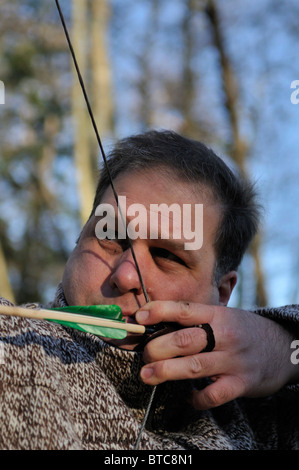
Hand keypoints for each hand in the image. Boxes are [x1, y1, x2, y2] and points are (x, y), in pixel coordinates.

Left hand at [135, 301, 297, 409]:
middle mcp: (225, 335)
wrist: (283, 348)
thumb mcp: (224, 317)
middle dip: (157, 348)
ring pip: (193, 366)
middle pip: (184, 340)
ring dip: (165, 372)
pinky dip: (197, 398)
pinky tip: (188, 397)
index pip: (185, 309)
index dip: (159, 311)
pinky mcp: (241, 383)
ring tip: (146, 375)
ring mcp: (233, 360)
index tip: (139, 317)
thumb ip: (197, 321)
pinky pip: (213, 395)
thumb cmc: (243, 331)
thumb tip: (157, 326)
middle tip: (144, 355)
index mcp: (218, 315)